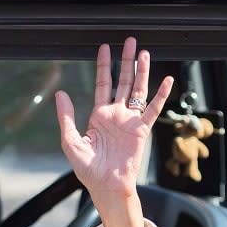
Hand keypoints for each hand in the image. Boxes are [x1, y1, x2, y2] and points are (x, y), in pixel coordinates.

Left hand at [55, 37, 172, 226]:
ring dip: (141, 72)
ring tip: (144, 52)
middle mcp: (116, 115)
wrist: (105, 185)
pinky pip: (152, 109)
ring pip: (138, 90)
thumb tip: (60, 93)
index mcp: (99, 116)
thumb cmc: (88, 168)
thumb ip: (67, 117)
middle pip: (122, 81)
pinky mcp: (141, 130)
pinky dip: (160, 95)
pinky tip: (167, 79)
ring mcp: (130, 121)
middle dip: (126, 61)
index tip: (105, 48)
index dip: (104, 66)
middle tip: (129, 40)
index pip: (103, 84)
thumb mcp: (71, 141)